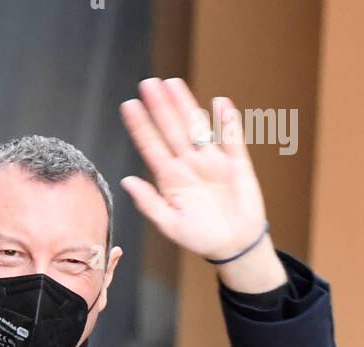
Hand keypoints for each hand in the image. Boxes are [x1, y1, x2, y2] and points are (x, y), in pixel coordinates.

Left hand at [119, 78, 274, 265]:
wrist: (234, 246)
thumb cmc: (200, 237)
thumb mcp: (170, 225)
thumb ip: (149, 203)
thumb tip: (127, 181)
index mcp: (171, 179)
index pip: (152, 147)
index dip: (141, 126)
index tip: (128, 105)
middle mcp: (189, 164)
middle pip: (172, 130)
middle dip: (160, 107)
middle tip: (148, 83)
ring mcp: (213, 161)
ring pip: (197, 127)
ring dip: (186, 106)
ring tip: (173, 84)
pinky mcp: (237, 164)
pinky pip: (232, 139)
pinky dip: (227, 123)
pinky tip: (220, 104)